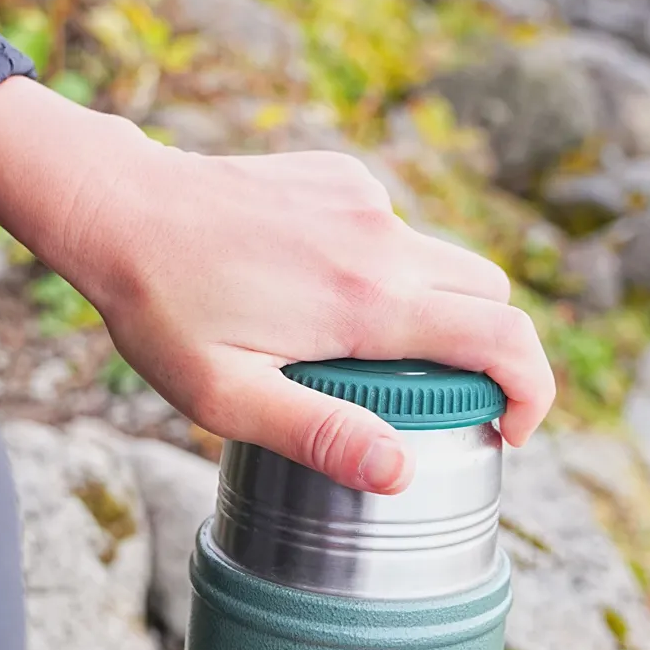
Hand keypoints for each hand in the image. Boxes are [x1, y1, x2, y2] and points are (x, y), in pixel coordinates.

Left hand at [0, 78, 554, 491]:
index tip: (510, 432)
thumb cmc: (163, 312)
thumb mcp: (226, 399)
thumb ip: (320, 436)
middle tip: (442, 406)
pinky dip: (385, 269)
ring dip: (436, 312)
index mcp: (366, 303)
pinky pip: (394, 231)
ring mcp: (363, 199)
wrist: (115, 207)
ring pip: (446, 262)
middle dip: (491, 355)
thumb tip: (402, 473)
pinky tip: (313, 293)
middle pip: (493, 298)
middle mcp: (382, 240)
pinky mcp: (339, 176)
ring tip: (365, 356)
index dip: (534, 392)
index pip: (503, 339)